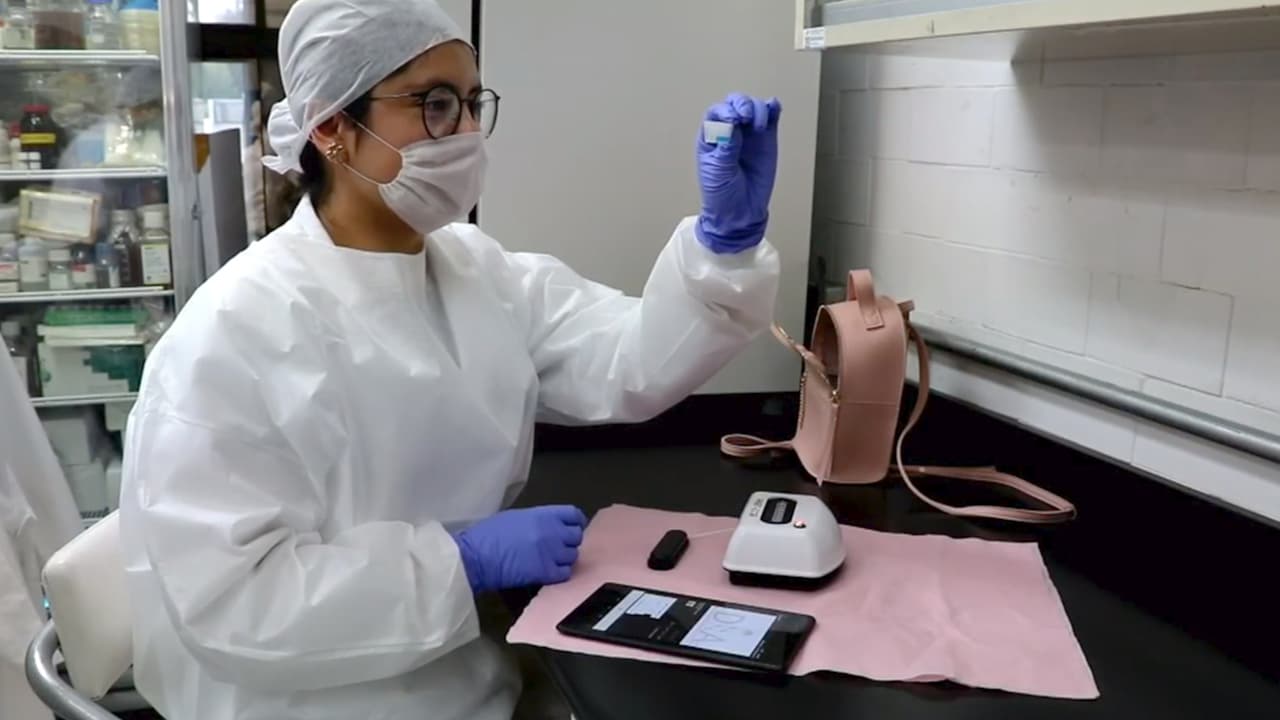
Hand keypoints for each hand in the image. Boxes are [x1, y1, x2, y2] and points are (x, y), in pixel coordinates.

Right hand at [451, 505, 587, 592]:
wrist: (476, 556)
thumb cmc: (489, 534)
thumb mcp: (515, 517)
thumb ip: (538, 520)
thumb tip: (549, 525)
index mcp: (544, 514)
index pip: (574, 515)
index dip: (575, 522)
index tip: (570, 528)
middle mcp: (553, 531)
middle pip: (576, 536)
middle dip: (569, 541)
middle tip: (559, 547)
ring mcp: (551, 552)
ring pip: (573, 556)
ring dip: (564, 558)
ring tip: (552, 561)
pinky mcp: (546, 572)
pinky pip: (564, 573)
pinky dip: (559, 573)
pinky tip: (549, 573)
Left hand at [695, 93, 781, 253]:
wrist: (740, 213)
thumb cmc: (721, 195)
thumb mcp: (718, 172)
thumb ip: (726, 148)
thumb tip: (732, 125)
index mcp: (711, 138)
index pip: (717, 113)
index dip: (726, 111)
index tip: (734, 120)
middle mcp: (730, 131)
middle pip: (735, 104)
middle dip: (742, 105)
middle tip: (747, 117)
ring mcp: (748, 134)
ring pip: (753, 108)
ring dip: (758, 109)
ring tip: (760, 126)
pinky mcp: (766, 139)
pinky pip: (770, 118)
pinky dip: (772, 109)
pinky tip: (774, 107)